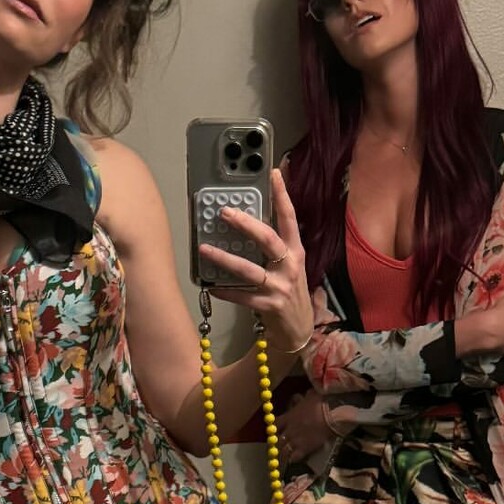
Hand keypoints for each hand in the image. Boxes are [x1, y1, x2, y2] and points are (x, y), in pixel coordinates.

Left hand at [199, 168, 313, 351]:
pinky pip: (242, 297)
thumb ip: (276, 245)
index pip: (289, 218)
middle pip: (268, 239)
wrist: (298, 330)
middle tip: (225, 212)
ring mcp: (280, 287)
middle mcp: (290, 267)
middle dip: (246, 224)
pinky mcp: (269, 307)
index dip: (282, 195)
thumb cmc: (289, 293)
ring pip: (249, 269)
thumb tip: (251, 221)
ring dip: (225, 259)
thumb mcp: (290, 266)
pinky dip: (225, 291)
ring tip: (204, 248)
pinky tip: (210, 286)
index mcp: (295, 252)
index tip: (272, 173)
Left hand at [277, 389, 332, 463]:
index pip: (275, 424)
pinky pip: (295, 457)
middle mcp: (289, 430)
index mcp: (289, 417)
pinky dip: (293, 459)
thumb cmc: (322, 403)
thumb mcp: (310, 397)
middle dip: (279, 443)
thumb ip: (305, 398)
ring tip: (286, 455)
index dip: (274, 428)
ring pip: (284, 450)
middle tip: (281, 445)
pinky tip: (294, 459)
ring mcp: (296, 440)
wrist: (332, 414)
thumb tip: (306, 394)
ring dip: (284, 452)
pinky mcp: (305, 449)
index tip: (276, 430)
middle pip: (278, 440)